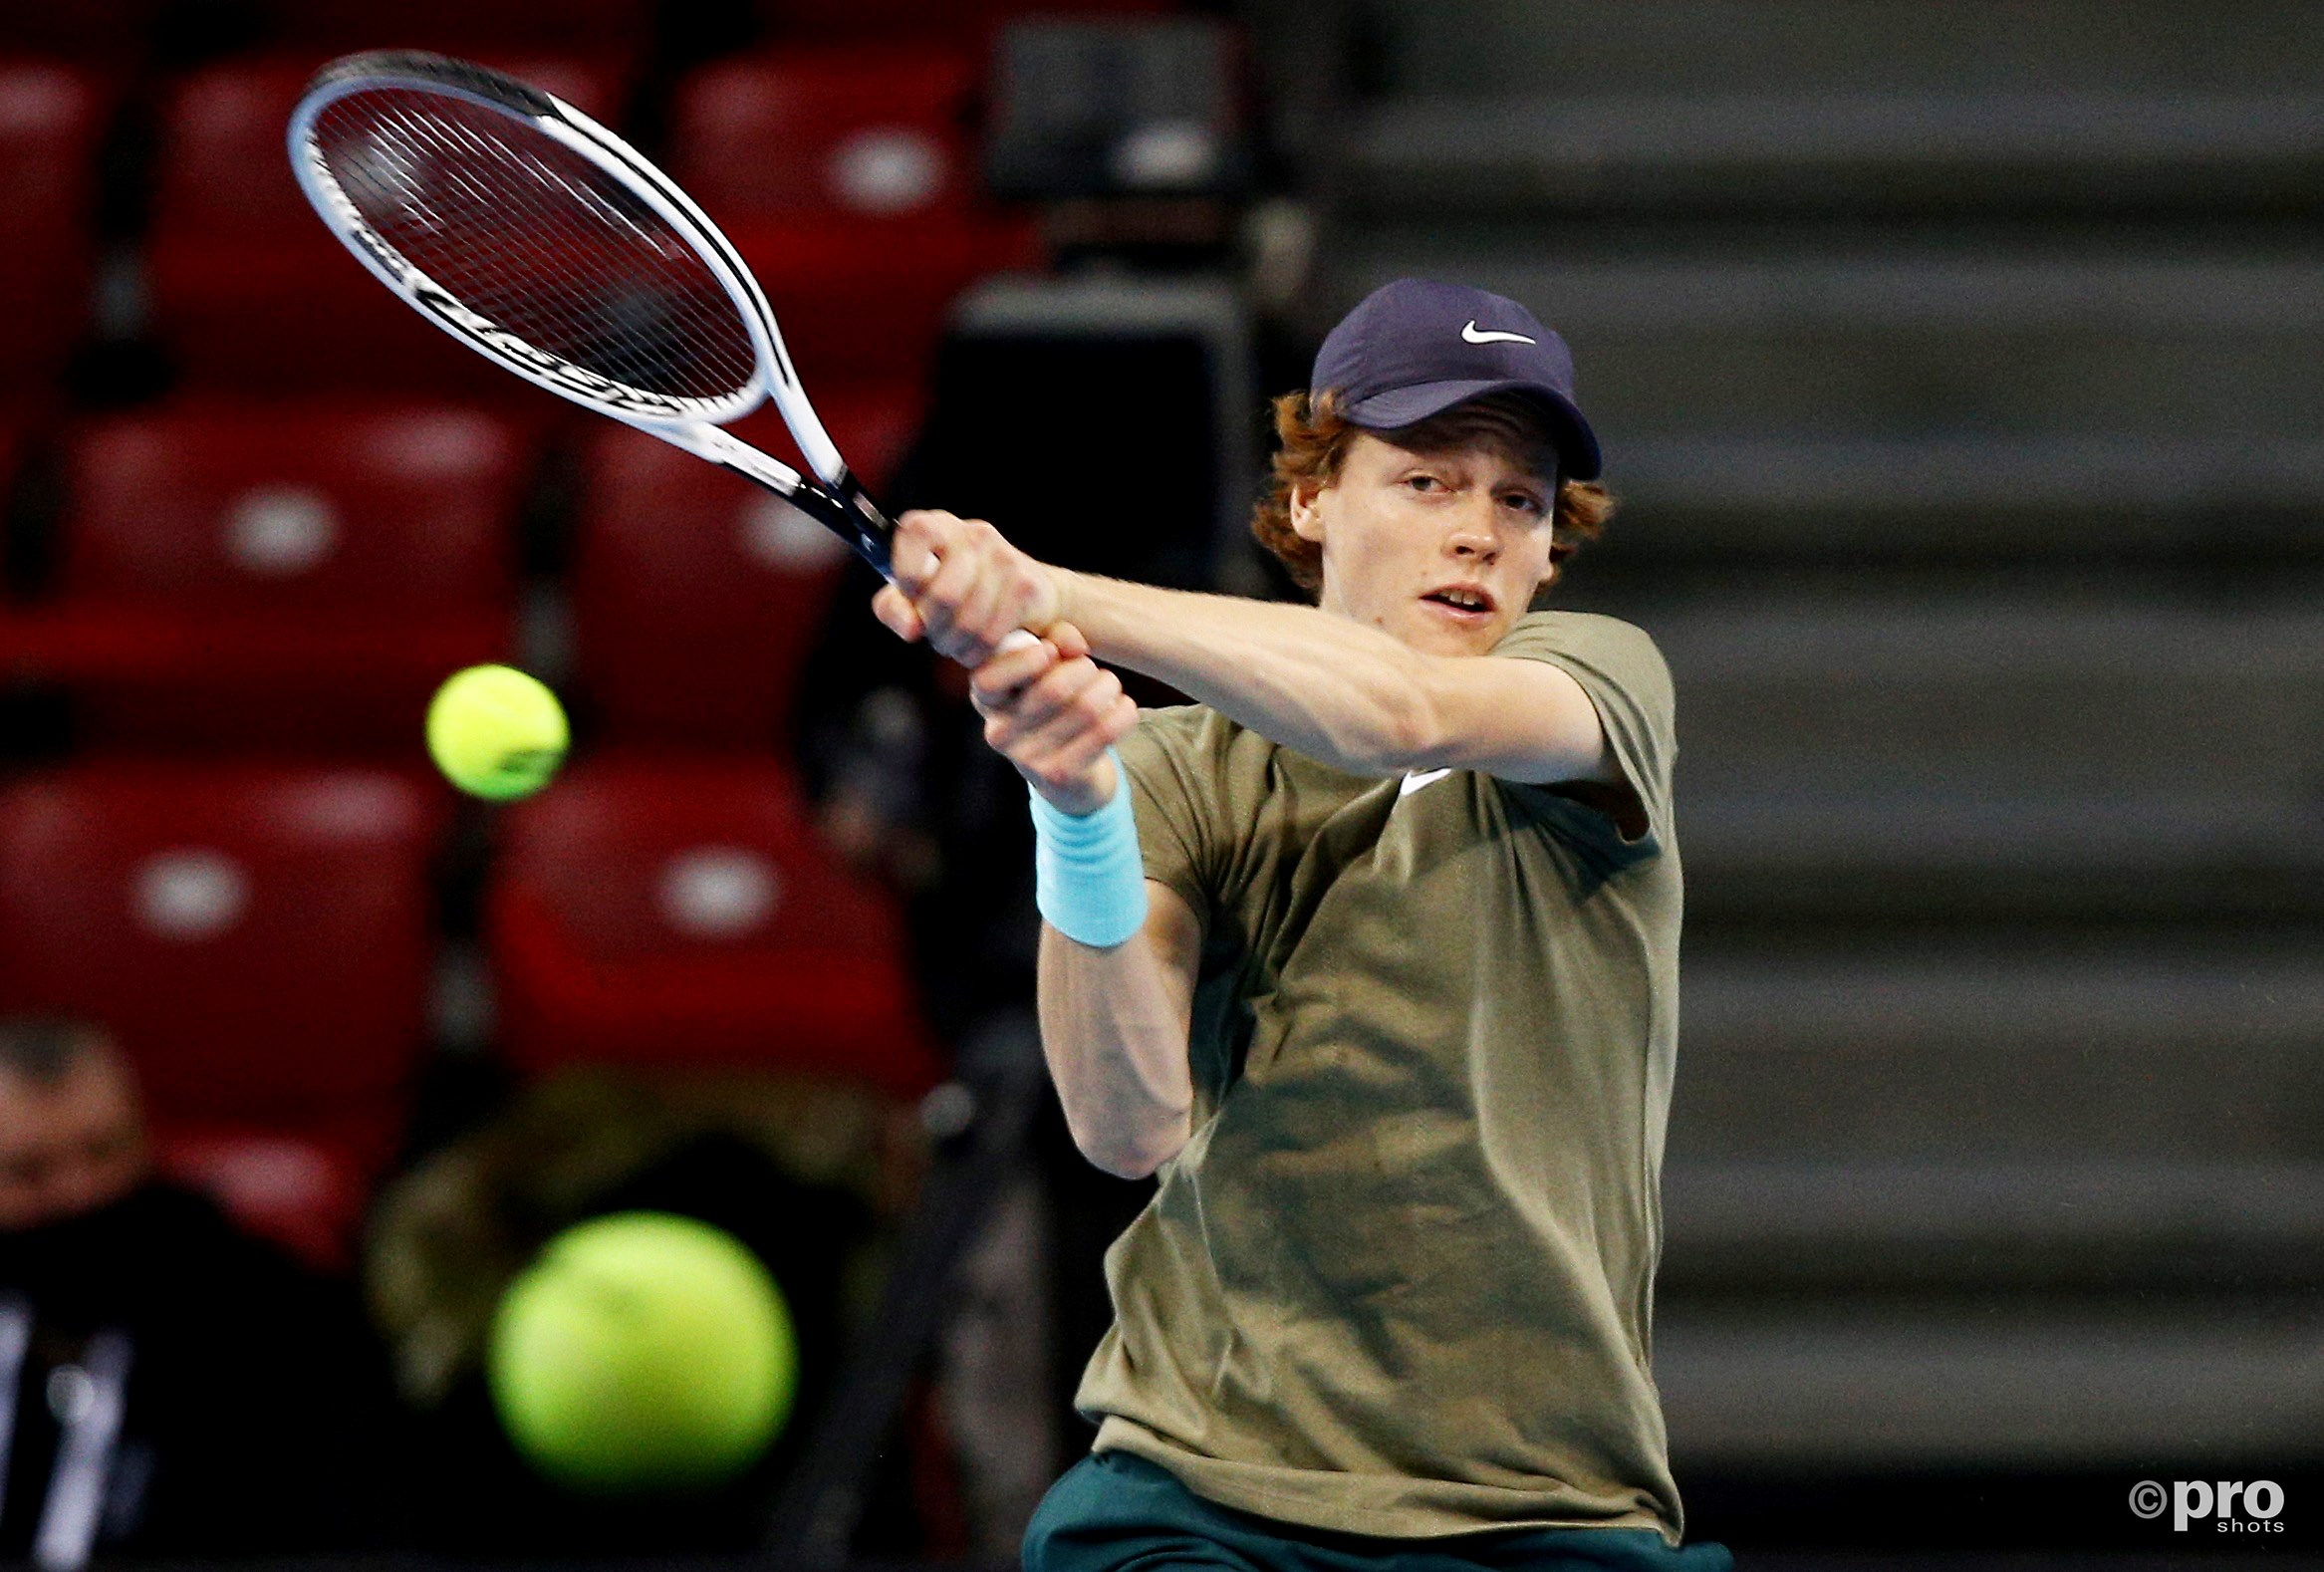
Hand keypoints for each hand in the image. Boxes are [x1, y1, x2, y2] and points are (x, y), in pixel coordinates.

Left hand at [871, 510, 1064, 666]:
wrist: (1028, 596)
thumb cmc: (959, 593)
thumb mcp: (915, 597)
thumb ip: (895, 609)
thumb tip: (911, 630)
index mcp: (938, 525)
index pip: (915, 539)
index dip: (909, 578)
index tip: (915, 596)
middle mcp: (973, 533)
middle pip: (944, 596)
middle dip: (936, 629)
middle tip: (938, 635)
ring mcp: (1003, 556)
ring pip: (968, 622)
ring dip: (957, 646)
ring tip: (957, 644)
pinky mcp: (1024, 585)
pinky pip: (990, 634)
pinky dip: (978, 652)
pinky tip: (977, 648)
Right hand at [968, 621, 1136, 813]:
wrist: (1066, 772)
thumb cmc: (1053, 702)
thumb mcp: (1046, 666)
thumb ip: (1054, 640)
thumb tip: (1076, 647)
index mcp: (986, 700)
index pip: (988, 680)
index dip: (1022, 661)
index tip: (1049, 652)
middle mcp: (999, 732)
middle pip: (1052, 688)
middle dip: (1083, 669)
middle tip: (1091, 669)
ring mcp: (1026, 758)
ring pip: (1084, 708)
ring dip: (1108, 687)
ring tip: (1110, 685)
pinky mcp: (1057, 775)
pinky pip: (1103, 732)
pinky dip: (1123, 712)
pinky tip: (1125, 706)